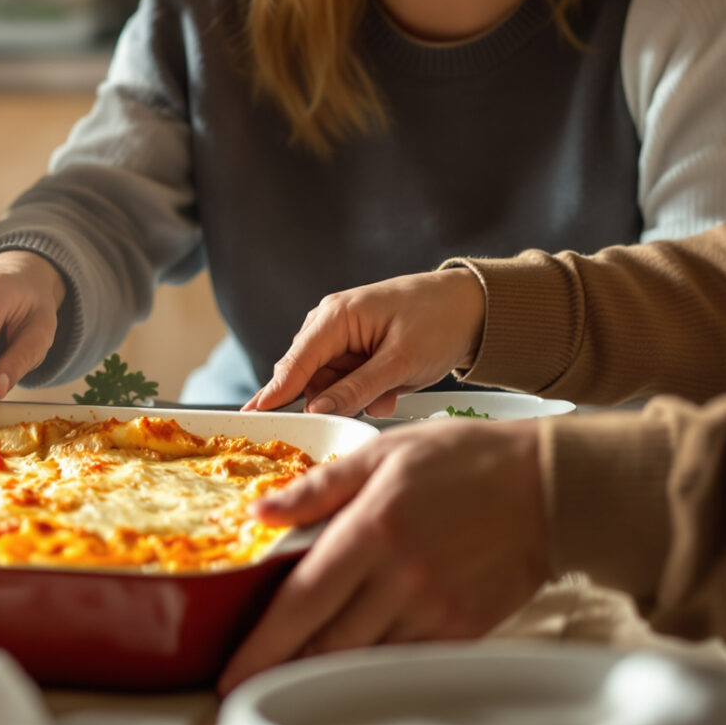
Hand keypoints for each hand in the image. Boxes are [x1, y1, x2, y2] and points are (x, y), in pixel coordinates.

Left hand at [218, 419, 547, 690]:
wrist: (549, 487)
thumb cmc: (463, 461)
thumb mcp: (382, 454)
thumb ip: (319, 488)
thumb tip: (262, 513)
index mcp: (373, 528)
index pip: (302, 600)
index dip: (262, 645)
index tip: (232, 672)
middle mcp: (401, 576)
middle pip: (326, 643)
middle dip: (285, 665)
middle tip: (255, 676)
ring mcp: (435, 608)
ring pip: (364, 657)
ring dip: (328, 664)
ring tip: (302, 661)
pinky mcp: (464, 628)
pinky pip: (406, 660)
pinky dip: (376, 661)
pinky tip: (361, 652)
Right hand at [246, 266, 487, 416]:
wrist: (474, 307)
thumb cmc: (440, 322)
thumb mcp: (400, 362)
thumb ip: (356, 388)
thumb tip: (315, 410)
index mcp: (336, 317)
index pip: (294, 362)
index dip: (273, 392)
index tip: (251, 416)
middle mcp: (330, 323)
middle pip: (308, 376)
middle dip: (331, 398)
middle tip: (367, 404)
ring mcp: (342, 336)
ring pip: (328, 384)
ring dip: (354, 396)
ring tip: (391, 392)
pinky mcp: (356, 349)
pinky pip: (345, 382)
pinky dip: (365, 392)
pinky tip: (392, 390)